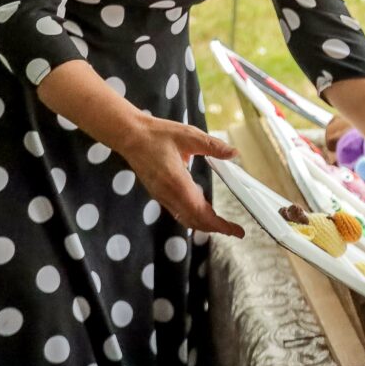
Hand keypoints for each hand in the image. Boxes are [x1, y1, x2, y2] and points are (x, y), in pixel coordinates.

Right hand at [113, 114, 245, 237]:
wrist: (129, 136)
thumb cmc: (156, 134)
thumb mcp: (189, 136)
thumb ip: (213, 146)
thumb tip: (234, 153)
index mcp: (177, 182)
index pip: (200, 212)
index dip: (218, 225)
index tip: (234, 231)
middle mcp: (168, 194)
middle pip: (194, 220)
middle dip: (215, 228)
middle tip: (235, 230)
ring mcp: (161, 196)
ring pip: (185, 218)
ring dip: (204, 224)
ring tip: (223, 225)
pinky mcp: (159, 194)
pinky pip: (178, 212)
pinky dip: (193, 217)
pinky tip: (203, 213)